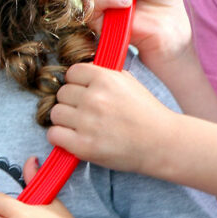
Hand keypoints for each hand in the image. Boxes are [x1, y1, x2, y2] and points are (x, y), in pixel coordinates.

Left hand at [48, 63, 175, 174]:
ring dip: (65, 120)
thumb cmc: (146, 113)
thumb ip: (103, 74)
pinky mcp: (83, 146)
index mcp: (105, 79)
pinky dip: (60, 137)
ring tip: (82, 126)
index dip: (77, 83)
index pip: (71, 72)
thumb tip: (78, 72)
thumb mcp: (128, 82)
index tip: (85, 92)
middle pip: (61, 94)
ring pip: (55, 113)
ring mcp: (87, 123)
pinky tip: (74, 138)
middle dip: (72, 102)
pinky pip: (54, 134)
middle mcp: (94, 98)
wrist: (162, 144)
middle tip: (87, 112)